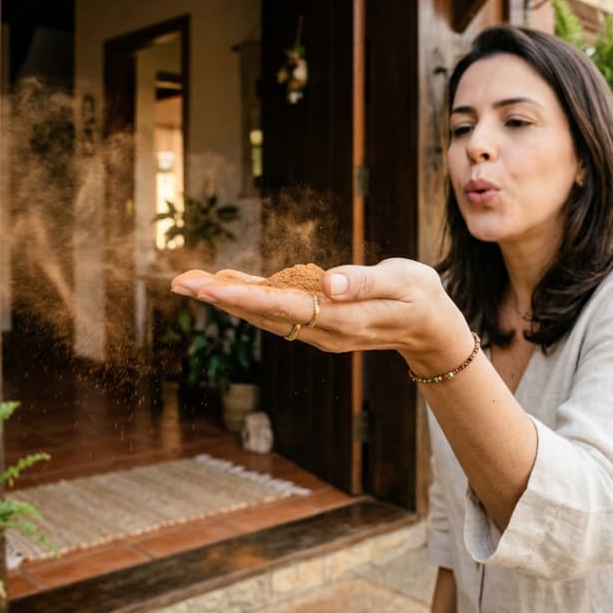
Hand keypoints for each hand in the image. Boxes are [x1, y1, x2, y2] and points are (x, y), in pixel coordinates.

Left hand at [170, 259, 468, 368]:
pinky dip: (246, 297)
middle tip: (181, 283)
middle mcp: (322, 330)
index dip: (249, 298)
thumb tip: (330, 282)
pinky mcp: (316, 321)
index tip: (216, 289)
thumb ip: (365, 282)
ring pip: (262, 315)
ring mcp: (317, 329)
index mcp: (342, 319)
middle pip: (263, 315)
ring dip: (225, 299)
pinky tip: (224, 285)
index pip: (286, 309)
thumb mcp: (404, 282)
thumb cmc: (420, 298)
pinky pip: (274, 310)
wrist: (431, 327)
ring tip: (188, 283)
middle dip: (221, 299)